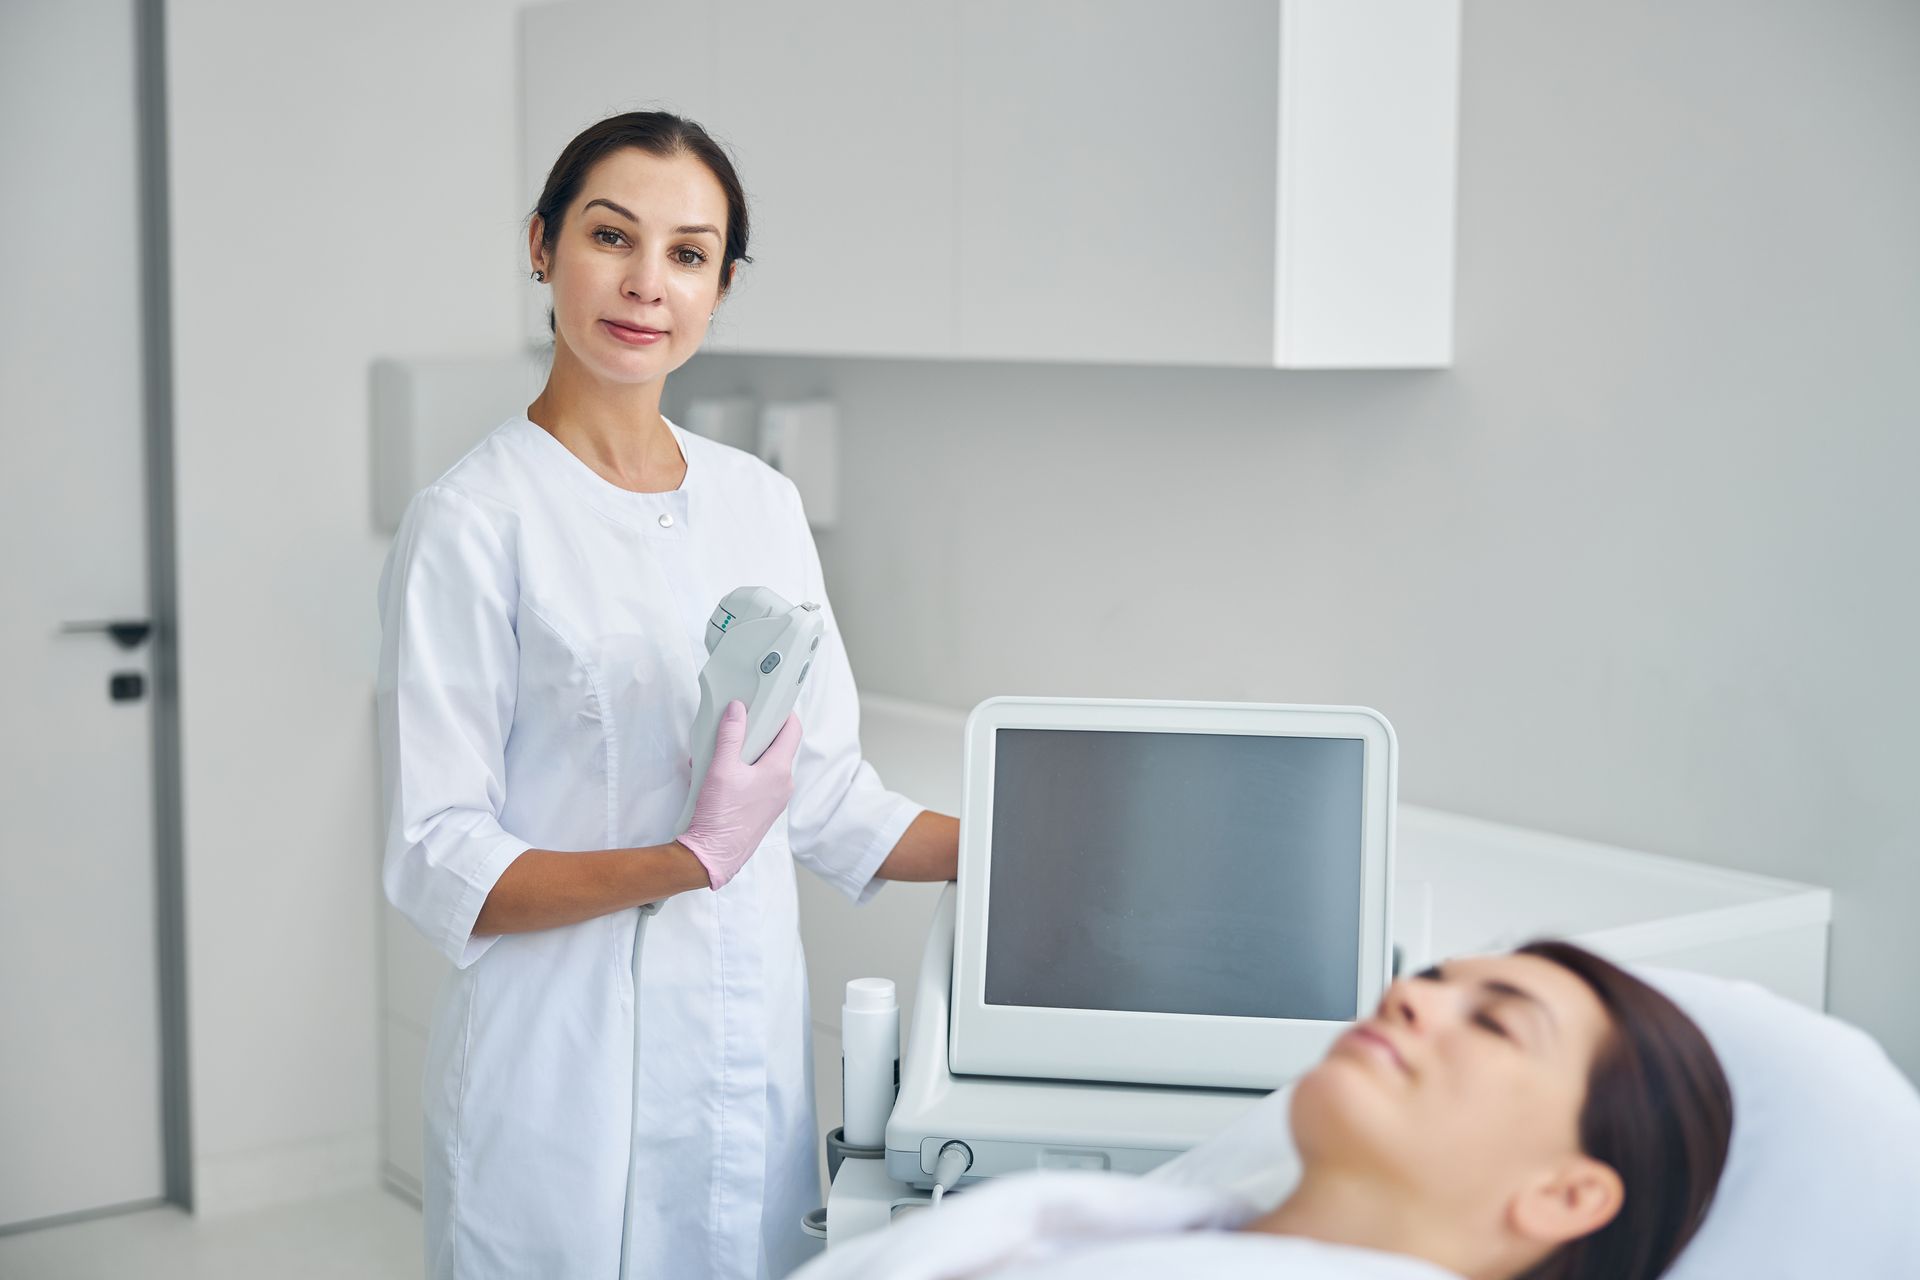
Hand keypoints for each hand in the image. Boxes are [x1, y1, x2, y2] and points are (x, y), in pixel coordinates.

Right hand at [677, 700, 800, 889]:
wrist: (712, 856)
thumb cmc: (719, 816)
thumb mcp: (720, 768)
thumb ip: (730, 735)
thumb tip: (737, 708)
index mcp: (779, 771)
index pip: (792, 730)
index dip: (782, 712)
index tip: (768, 701)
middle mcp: (783, 785)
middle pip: (778, 746)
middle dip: (757, 733)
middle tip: (738, 723)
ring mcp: (775, 800)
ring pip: (766, 765)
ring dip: (746, 754)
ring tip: (720, 752)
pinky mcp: (763, 810)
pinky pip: (758, 782)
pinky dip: (743, 772)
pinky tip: (718, 774)